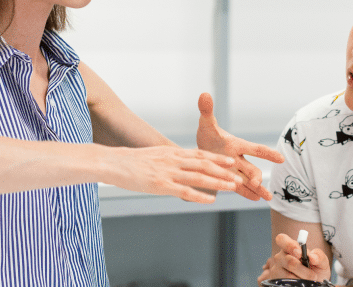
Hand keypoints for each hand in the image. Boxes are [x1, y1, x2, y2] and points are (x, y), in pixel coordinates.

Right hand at [106, 145, 241, 203]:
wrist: (112, 162)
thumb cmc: (129, 162)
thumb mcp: (153, 156)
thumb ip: (167, 160)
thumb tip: (177, 164)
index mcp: (171, 153)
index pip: (199, 154)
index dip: (217, 158)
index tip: (231, 161)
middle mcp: (173, 160)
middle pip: (204, 165)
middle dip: (223, 171)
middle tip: (239, 177)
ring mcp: (167, 172)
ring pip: (198, 177)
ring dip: (218, 182)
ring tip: (232, 187)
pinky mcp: (160, 185)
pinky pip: (184, 191)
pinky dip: (199, 195)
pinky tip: (210, 200)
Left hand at [196, 92, 284, 200]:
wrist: (201, 150)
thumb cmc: (207, 135)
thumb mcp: (206, 124)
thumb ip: (206, 111)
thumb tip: (204, 93)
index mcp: (236, 145)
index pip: (254, 149)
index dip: (267, 153)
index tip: (280, 158)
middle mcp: (238, 159)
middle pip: (251, 168)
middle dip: (255, 176)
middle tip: (257, 183)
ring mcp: (234, 171)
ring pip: (248, 181)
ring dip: (258, 188)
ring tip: (267, 198)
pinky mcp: (228, 180)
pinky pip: (239, 188)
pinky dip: (247, 194)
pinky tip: (257, 200)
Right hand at [257, 233, 330, 284]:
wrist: (314, 283)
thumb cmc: (316, 269)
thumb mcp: (322, 261)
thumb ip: (319, 256)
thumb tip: (312, 257)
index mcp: (290, 247)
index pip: (281, 239)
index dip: (289, 245)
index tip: (300, 253)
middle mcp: (281, 257)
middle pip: (288, 260)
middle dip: (303, 269)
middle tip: (313, 275)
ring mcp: (277, 269)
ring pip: (288, 274)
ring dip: (302, 279)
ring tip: (308, 280)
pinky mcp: (276, 280)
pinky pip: (286, 283)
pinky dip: (297, 284)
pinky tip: (301, 283)